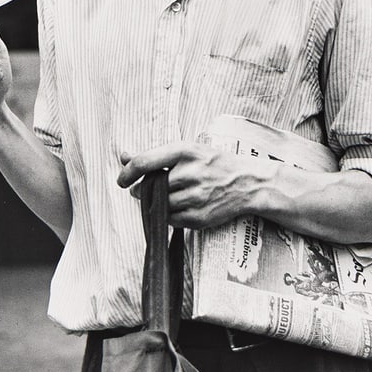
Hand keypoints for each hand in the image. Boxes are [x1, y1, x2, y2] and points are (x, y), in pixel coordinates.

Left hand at [117, 142, 272, 229]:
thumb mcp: (188, 151)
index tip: (121, 180)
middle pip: (150, 188)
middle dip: (143, 191)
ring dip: (156, 205)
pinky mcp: (199, 217)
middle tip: (148, 189)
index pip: (144, 162)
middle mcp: (190, 173)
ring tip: (168, 197)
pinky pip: (171, 220)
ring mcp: (195, 197)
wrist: (249, 183)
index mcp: (185, 151)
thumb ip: (154, 156)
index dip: (126, 172)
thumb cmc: (214, 163)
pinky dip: (169, 216)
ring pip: (159, 206)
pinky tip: (180, 206)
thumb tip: (123, 156)